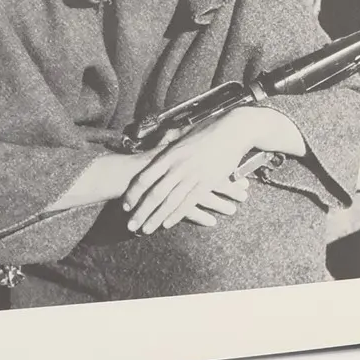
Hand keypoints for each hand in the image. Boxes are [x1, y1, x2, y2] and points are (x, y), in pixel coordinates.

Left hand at [122, 105, 304, 234]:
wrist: (234, 130)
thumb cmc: (209, 129)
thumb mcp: (184, 132)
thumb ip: (169, 139)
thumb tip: (157, 141)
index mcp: (170, 154)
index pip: (145, 177)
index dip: (134, 193)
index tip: (125, 205)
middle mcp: (178, 166)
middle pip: (154, 194)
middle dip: (141, 212)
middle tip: (130, 225)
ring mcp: (193, 175)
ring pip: (170, 202)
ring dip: (155, 218)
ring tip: (145, 230)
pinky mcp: (207, 182)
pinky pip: (189, 202)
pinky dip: (177, 214)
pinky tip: (167, 224)